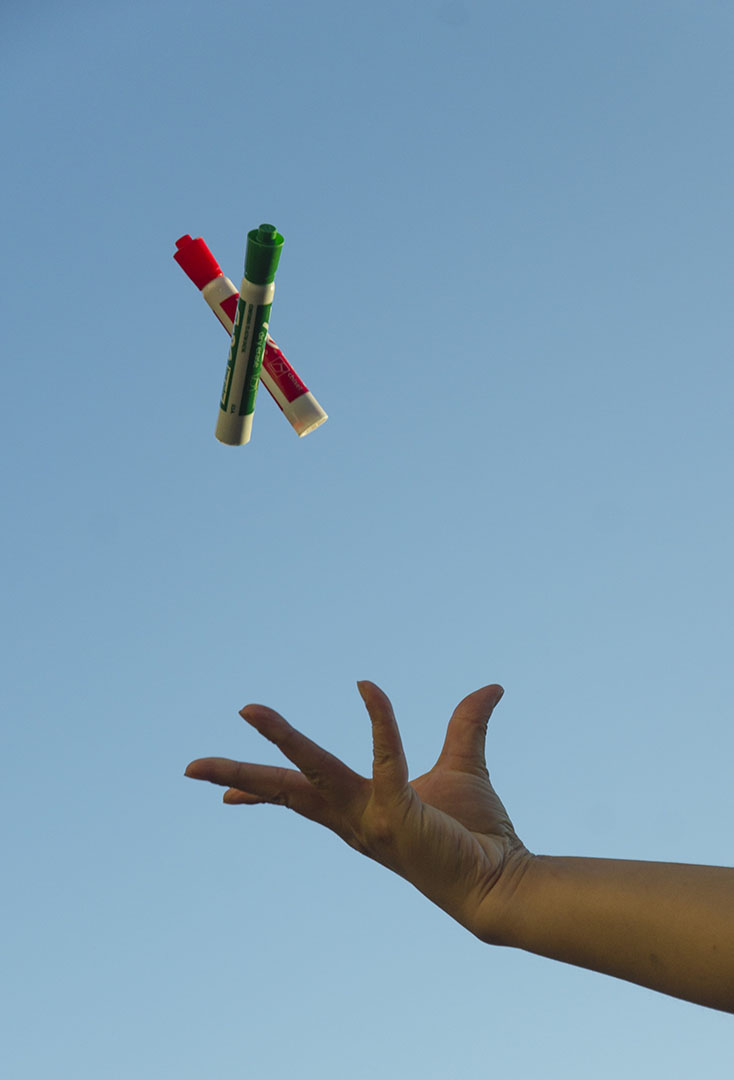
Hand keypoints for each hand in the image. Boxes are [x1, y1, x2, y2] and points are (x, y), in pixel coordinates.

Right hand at [185, 681, 531, 943]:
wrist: (504, 881)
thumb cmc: (476, 834)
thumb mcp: (462, 767)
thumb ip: (466, 725)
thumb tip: (490, 688)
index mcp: (358, 812)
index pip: (299, 798)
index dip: (262, 794)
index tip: (222, 795)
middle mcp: (355, 820)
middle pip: (287, 792)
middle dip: (241, 776)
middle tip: (191, 767)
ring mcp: (372, 820)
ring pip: (314, 774)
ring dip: (281, 740)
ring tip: (249, 710)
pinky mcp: (399, 816)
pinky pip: (385, 759)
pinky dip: (379, 722)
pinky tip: (368, 688)